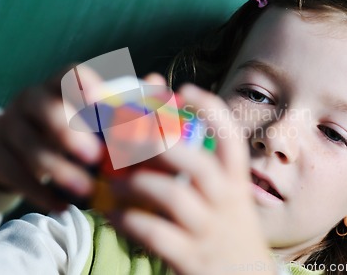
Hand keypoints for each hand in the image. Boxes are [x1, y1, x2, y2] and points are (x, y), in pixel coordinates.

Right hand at [0, 65, 168, 211]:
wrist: (19, 147)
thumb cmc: (69, 127)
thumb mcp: (92, 114)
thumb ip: (125, 101)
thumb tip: (158, 82)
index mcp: (58, 84)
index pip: (68, 73)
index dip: (84, 83)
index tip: (100, 101)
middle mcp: (30, 99)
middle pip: (44, 107)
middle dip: (69, 132)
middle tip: (95, 156)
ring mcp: (9, 125)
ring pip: (28, 145)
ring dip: (59, 170)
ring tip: (85, 190)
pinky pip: (14, 174)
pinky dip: (40, 193)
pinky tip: (63, 207)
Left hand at [108, 84, 274, 274]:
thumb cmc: (226, 228)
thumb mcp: (226, 198)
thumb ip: (201, 166)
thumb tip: (164, 130)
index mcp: (235, 182)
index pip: (231, 137)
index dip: (210, 108)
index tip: (183, 89)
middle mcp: (226, 202)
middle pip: (196, 163)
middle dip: (159, 146)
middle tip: (129, 140)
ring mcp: (209, 231)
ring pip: (172, 196)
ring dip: (135, 185)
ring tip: (111, 185)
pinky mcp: (190, 258)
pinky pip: (154, 234)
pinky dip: (128, 221)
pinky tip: (113, 216)